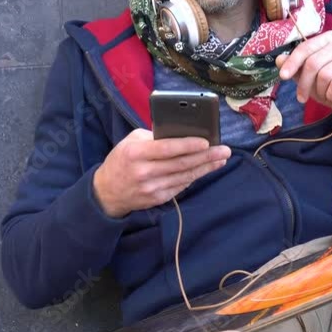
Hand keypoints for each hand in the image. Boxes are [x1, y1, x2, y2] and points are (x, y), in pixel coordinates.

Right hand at [92, 129, 230, 217]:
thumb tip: (182, 132)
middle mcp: (144, 172)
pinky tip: (206, 169)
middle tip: (224, 150)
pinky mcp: (157, 199)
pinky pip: (181, 186)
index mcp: (136, 153)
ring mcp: (151, 188)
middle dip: (206, 157)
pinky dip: (194, 177)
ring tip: (221, 159)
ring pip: (184, 177)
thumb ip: (154, 137)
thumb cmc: (122, 159)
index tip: (207, 142)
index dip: (188, 145)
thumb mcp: (131, 141)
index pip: (167, 149)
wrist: (107, 191)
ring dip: (205, 168)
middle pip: (181, 164)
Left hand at [276, 31, 331, 129]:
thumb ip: (294, 66)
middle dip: (304, 83)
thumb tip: (278, 59)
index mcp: (328, 39)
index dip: (292, 62)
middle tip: (301, 98)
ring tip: (323, 96)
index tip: (283, 76)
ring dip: (320, 91)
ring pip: (325, 74)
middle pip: (314, 62)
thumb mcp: (307, 77)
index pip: (306, 47)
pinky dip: (331, 95)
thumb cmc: (328, 86)